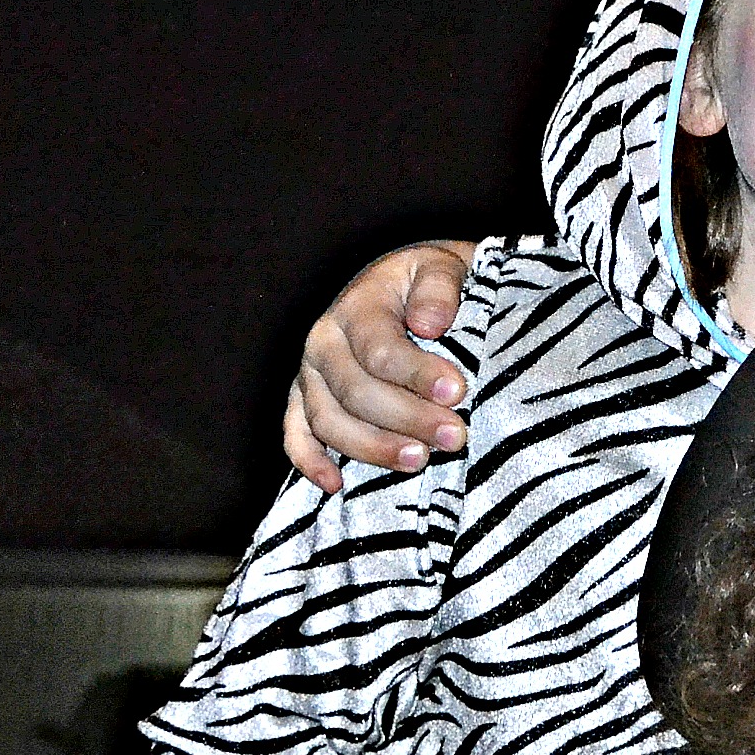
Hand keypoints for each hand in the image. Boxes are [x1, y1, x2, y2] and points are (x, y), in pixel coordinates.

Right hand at [283, 240, 480, 490]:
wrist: (401, 286)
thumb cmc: (426, 283)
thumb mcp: (439, 269)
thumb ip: (438, 289)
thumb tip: (429, 324)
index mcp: (357, 308)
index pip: (381, 350)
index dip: (418, 375)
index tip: (458, 392)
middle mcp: (324, 342)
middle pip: (356, 392)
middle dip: (408, 419)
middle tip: (454, 436)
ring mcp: (310, 374)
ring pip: (329, 420)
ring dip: (372, 447)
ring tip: (420, 461)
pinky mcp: (304, 399)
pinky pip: (295, 434)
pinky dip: (309, 461)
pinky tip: (335, 485)